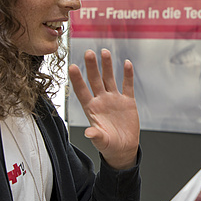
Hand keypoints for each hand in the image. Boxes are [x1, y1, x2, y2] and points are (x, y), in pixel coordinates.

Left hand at [69, 49, 138, 169]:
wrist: (124, 148)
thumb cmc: (109, 146)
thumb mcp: (101, 142)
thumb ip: (96, 136)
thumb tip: (88, 132)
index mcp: (92, 109)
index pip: (82, 91)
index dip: (77, 79)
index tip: (72, 66)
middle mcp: (101, 100)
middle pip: (95, 80)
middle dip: (92, 66)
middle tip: (89, 53)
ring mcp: (114, 99)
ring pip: (109, 79)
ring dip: (107, 66)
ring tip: (105, 52)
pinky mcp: (127, 101)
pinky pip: (127, 85)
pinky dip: (127, 75)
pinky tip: (126, 64)